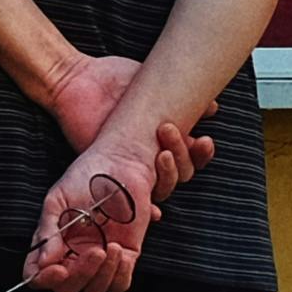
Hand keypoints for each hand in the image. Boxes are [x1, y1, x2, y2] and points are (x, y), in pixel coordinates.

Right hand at [25, 122, 172, 291]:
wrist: (121, 163)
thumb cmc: (86, 175)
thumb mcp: (58, 200)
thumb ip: (47, 231)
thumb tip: (43, 262)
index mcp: (52, 243)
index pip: (38, 275)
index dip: (43, 280)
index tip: (56, 270)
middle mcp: (74, 255)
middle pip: (68, 288)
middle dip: (79, 276)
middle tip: (92, 251)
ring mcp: (99, 257)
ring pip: (94, 289)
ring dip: (101, 274)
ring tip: (108, 246)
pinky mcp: (126, 255)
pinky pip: (120, 283)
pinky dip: (119, 274)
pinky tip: (119, 251)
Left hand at [42, 55, 214, 203]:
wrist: (78, 79)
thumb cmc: (115, 79)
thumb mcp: (151, 83)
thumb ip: (181, 95)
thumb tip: (212, 107)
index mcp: (165, 138)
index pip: (192, 155)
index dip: (201, 153)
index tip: (203, 140)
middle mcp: (151, 155)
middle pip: (181, 172)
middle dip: (183, 156)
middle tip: (168, 131)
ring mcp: (131, 167)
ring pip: (161, 186)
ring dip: (168, 175)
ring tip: (161, 154)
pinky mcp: (109, 175)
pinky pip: (132, 201)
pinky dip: (148, 210)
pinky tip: (155, 211)